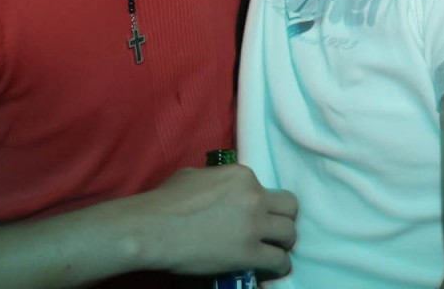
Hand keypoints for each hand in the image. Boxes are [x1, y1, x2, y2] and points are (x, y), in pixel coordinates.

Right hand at [130, 166, 297, 276]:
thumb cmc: (166, 201)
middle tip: (273, 230)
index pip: (267, 188)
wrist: (153, 228)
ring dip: (283, 243)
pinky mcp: (248, 253)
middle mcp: (254, 197)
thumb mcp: (195, 176)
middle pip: (290, 207)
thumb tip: (220, 189)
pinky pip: (279, 260)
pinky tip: (272, 268)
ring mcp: (253, 225)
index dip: (263, 203)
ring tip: (274, 250)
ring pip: (290, 234)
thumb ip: (217, 181)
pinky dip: (279, 266)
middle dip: (284, 219)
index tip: (254, 215)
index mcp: (242, 175)